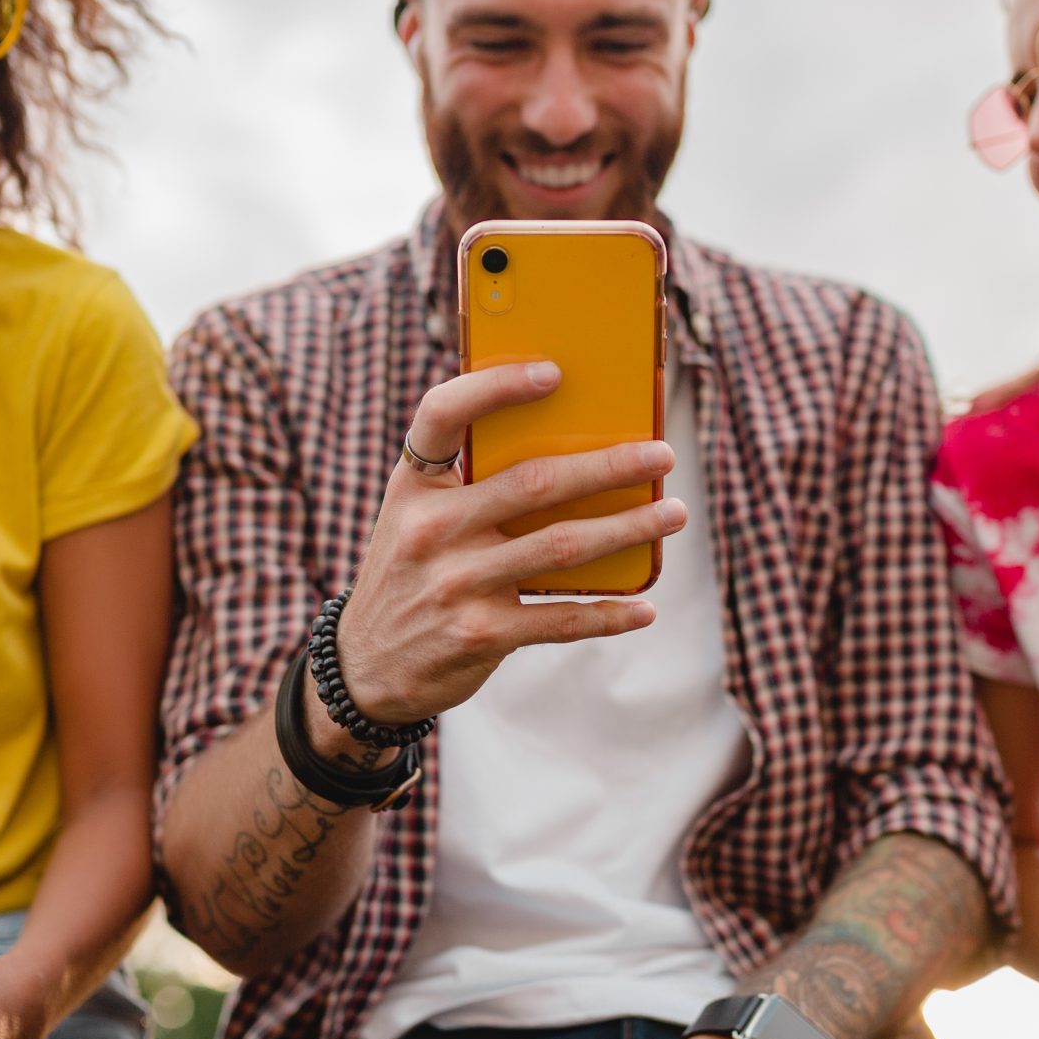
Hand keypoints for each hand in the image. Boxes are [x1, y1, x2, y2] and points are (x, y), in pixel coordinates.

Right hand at [330, 362, 685, 734]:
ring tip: (672, 513)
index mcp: (413, 486)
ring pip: (562, 546)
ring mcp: (456, 584)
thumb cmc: (411, 573)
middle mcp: (430, 530)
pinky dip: (609, 613)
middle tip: (661, 455)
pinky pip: (561, 618)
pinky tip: (644, 606)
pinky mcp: (481, 635)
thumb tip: (569, 444)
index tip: (554, 373)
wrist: (366, 666)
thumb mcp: (414, 517)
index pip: (442, 415)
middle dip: (609, 466)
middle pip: (534, 482)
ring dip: (628, 528)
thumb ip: (466, 483)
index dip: (496, 387)